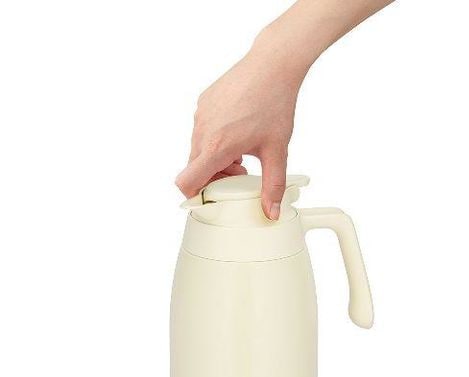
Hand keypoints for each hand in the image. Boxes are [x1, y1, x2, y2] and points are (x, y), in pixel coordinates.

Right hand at [175, 38, 305, 219]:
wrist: (272, 65)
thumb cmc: (274, 103)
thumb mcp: (276, 151)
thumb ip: (273, 185)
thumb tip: (271, 212)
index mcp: (217, 146)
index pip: (186, 181)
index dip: (194, 195)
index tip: (211, 197)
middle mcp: (202, 130)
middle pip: (195, 169)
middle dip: (215, 177)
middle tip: (241, 172)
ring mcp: (200, 115)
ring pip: (198, 150)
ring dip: (215, 159)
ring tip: (241, 153)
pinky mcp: (203, 103)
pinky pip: (201, 131)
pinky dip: (214, 140)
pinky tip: (237, 133)